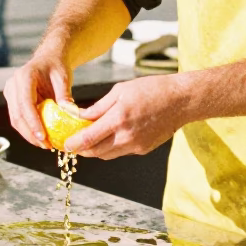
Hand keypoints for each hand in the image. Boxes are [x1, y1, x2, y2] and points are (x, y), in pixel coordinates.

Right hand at [3, 51, 72, 148]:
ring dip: (28, 135)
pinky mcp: (12, 101)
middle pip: (17, 115)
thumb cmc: (56, 66)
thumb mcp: (63, 77)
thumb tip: (69, 113)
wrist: (48, 59)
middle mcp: (13, 85)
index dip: (32, 122)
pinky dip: (28, 130)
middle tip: (46, 146)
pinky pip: (18, 119)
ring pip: (15, 120)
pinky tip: (40, 138)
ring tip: (45, 145)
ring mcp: (10, 93)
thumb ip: (64, 94)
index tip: (43, 136)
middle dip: (30, 133)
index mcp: (24, 76)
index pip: (25, 103)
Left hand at [65, 74, 189, 159]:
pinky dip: (112, 147)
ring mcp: (136, 145)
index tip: (64, 144)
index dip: (73, 144)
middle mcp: (126, 136)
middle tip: (72, 144)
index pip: (88, 139)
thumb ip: (99, 107)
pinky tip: (112, 135)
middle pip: (95, 152)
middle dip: (81, 150)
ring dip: (96, 150)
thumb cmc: (151, 90)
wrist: (181, 101)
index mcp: (118, 119)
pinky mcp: (144, 150)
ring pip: (107, 155)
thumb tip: (81, 117)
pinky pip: (121, 152)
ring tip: (90, 139)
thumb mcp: (120, 90)